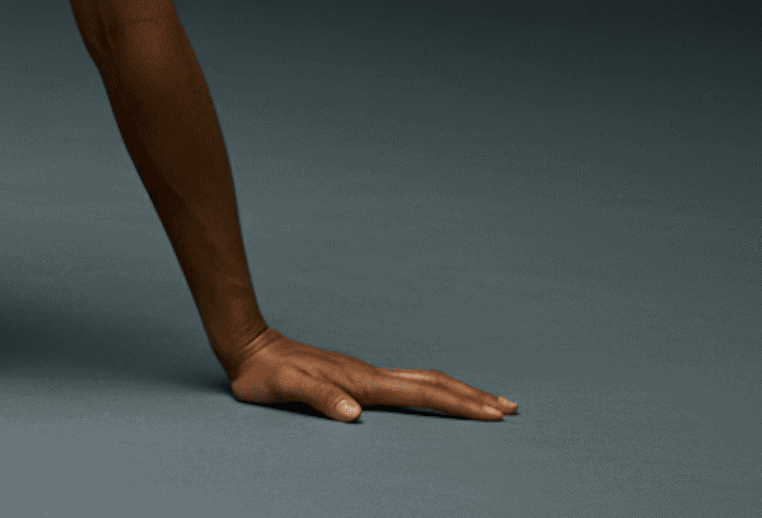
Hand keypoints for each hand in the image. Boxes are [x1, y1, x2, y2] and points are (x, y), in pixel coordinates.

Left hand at [224, 329, 517, 422]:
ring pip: (423, 380)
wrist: (249, 346)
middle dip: (474, 396)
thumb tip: (353, 414)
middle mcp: (370, 375)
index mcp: (363, 382)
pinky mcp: (356, 375)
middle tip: (512, 407)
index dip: (459, 405)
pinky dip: (434, 390)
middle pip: (434, 383)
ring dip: (459, 391)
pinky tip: (435, 396)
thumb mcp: (286, 388)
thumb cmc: (264, 373)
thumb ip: (319, 398)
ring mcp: (364, 373)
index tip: (494, 415)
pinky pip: (407, 383)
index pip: (422, 395)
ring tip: (487, 401)